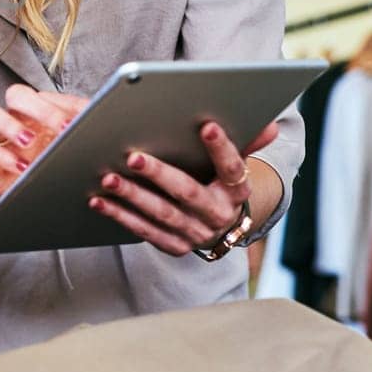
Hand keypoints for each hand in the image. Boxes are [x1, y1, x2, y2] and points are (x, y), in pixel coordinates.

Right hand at [0, 86, 89, 196]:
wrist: (33, 199)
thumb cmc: (56, 168)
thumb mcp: (75, 151)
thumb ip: (86, 133)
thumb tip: (107, 124)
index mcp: (40, 111)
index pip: (47, 95)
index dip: (64, 105)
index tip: (80, 121)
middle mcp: (17, 118)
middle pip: (15, 94)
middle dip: (38, 108)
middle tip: (60, 128)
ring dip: (8, 123)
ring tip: (29, 141)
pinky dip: (1, 156)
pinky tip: (21, 168)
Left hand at [88, 121, 278, 256]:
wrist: (220, 228)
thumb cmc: (220, 184)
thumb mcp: (234, 165)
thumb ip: (248, 142)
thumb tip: (272, 125)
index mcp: (236, 191)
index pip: (232, 168)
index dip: (221, 148)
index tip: (207, 126)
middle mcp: (218, 214)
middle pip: (188, 192)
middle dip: (159, 174)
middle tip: (133, 156)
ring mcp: (196, 233)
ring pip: (161, 213)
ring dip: (132, 196)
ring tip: (109, 178)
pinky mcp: (175, 246)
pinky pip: (145, 231)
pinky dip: (121, 216)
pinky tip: (99, 200)